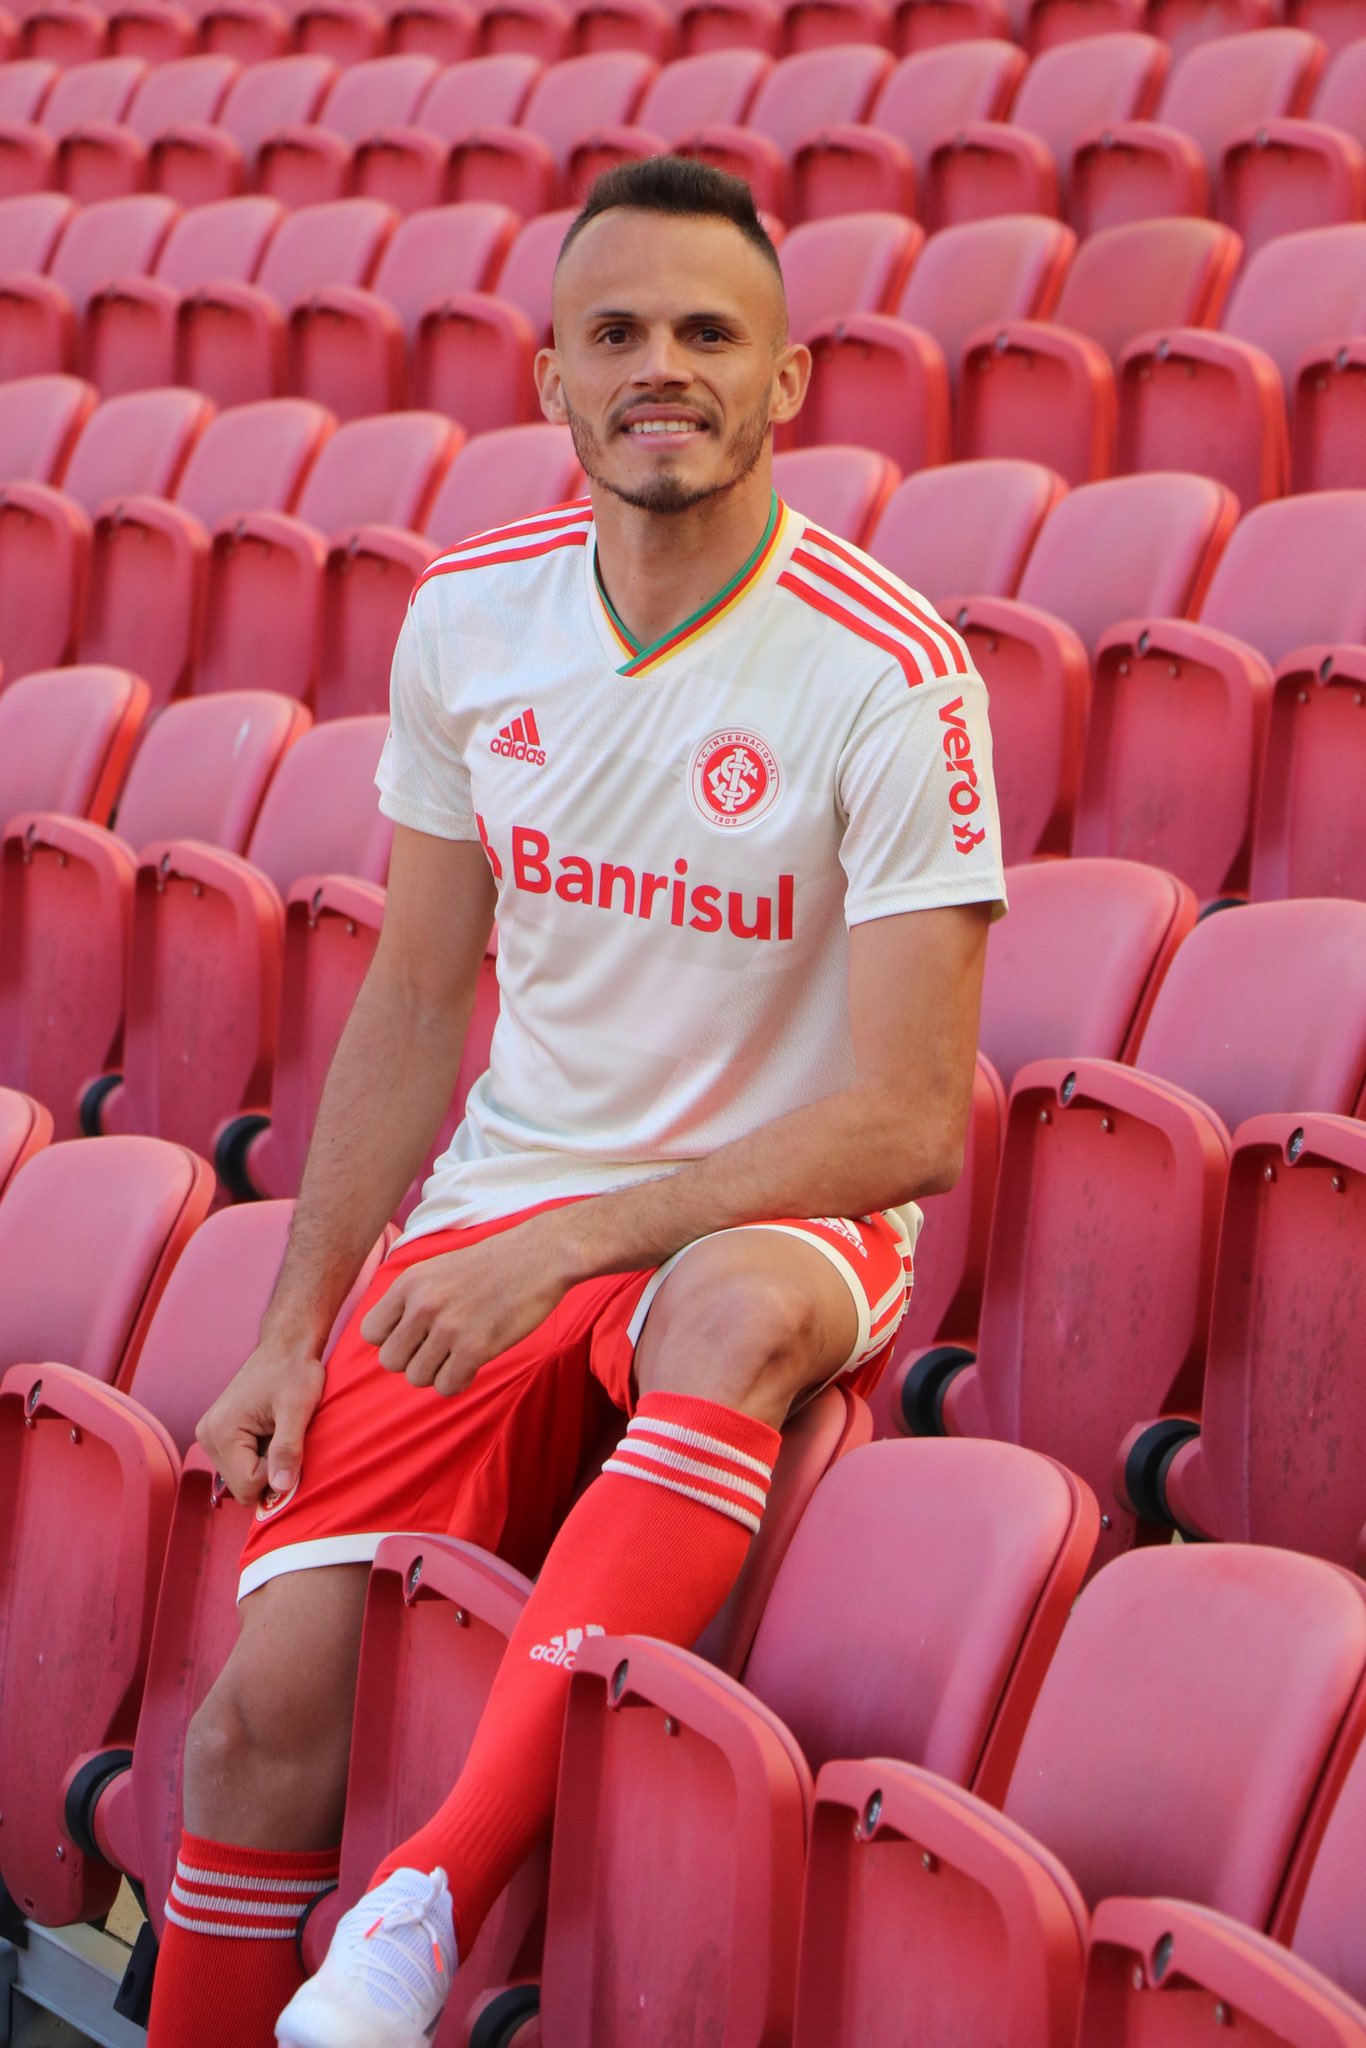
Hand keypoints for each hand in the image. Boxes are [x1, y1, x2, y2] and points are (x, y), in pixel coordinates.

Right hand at [196, 1339, 326, 1504]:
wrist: (286, 1348)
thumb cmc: (293, 1372)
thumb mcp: (296, 1409)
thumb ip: (287, 1449)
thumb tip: (282, 1489)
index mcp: (220, 1432)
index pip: (247, 1486)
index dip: (276, 1473)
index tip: (289, 1444)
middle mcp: (207, 1437)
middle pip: (242, 1486)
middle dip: (269, 1470)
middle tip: (283, 1436)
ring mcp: (211, 1436)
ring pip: (242, 1478)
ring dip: (265, 1463)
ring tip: (276, 1431)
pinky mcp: (219, 1435)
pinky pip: (241, 1464)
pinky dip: (259, 1456)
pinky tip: (269, 1432)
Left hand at [360, 1219, 574, 1396]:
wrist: (542, 1254)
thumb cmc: (494, 1265)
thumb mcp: (439, 1270)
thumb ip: (412, 1300)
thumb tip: (393, 1340)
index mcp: (410, 1283)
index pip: (371, 1333)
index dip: (393, 1340)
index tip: (416, 1336)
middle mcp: (423, 1304)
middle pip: (390, 1361)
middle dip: (414, 1361)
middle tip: (441, 1349)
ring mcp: (448, 1326)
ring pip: (417, 1377)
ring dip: (438, 1372)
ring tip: (460, 1353)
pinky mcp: (475, 1346)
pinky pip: (447, 1386)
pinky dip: (459, 1381)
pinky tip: (474, 1362)